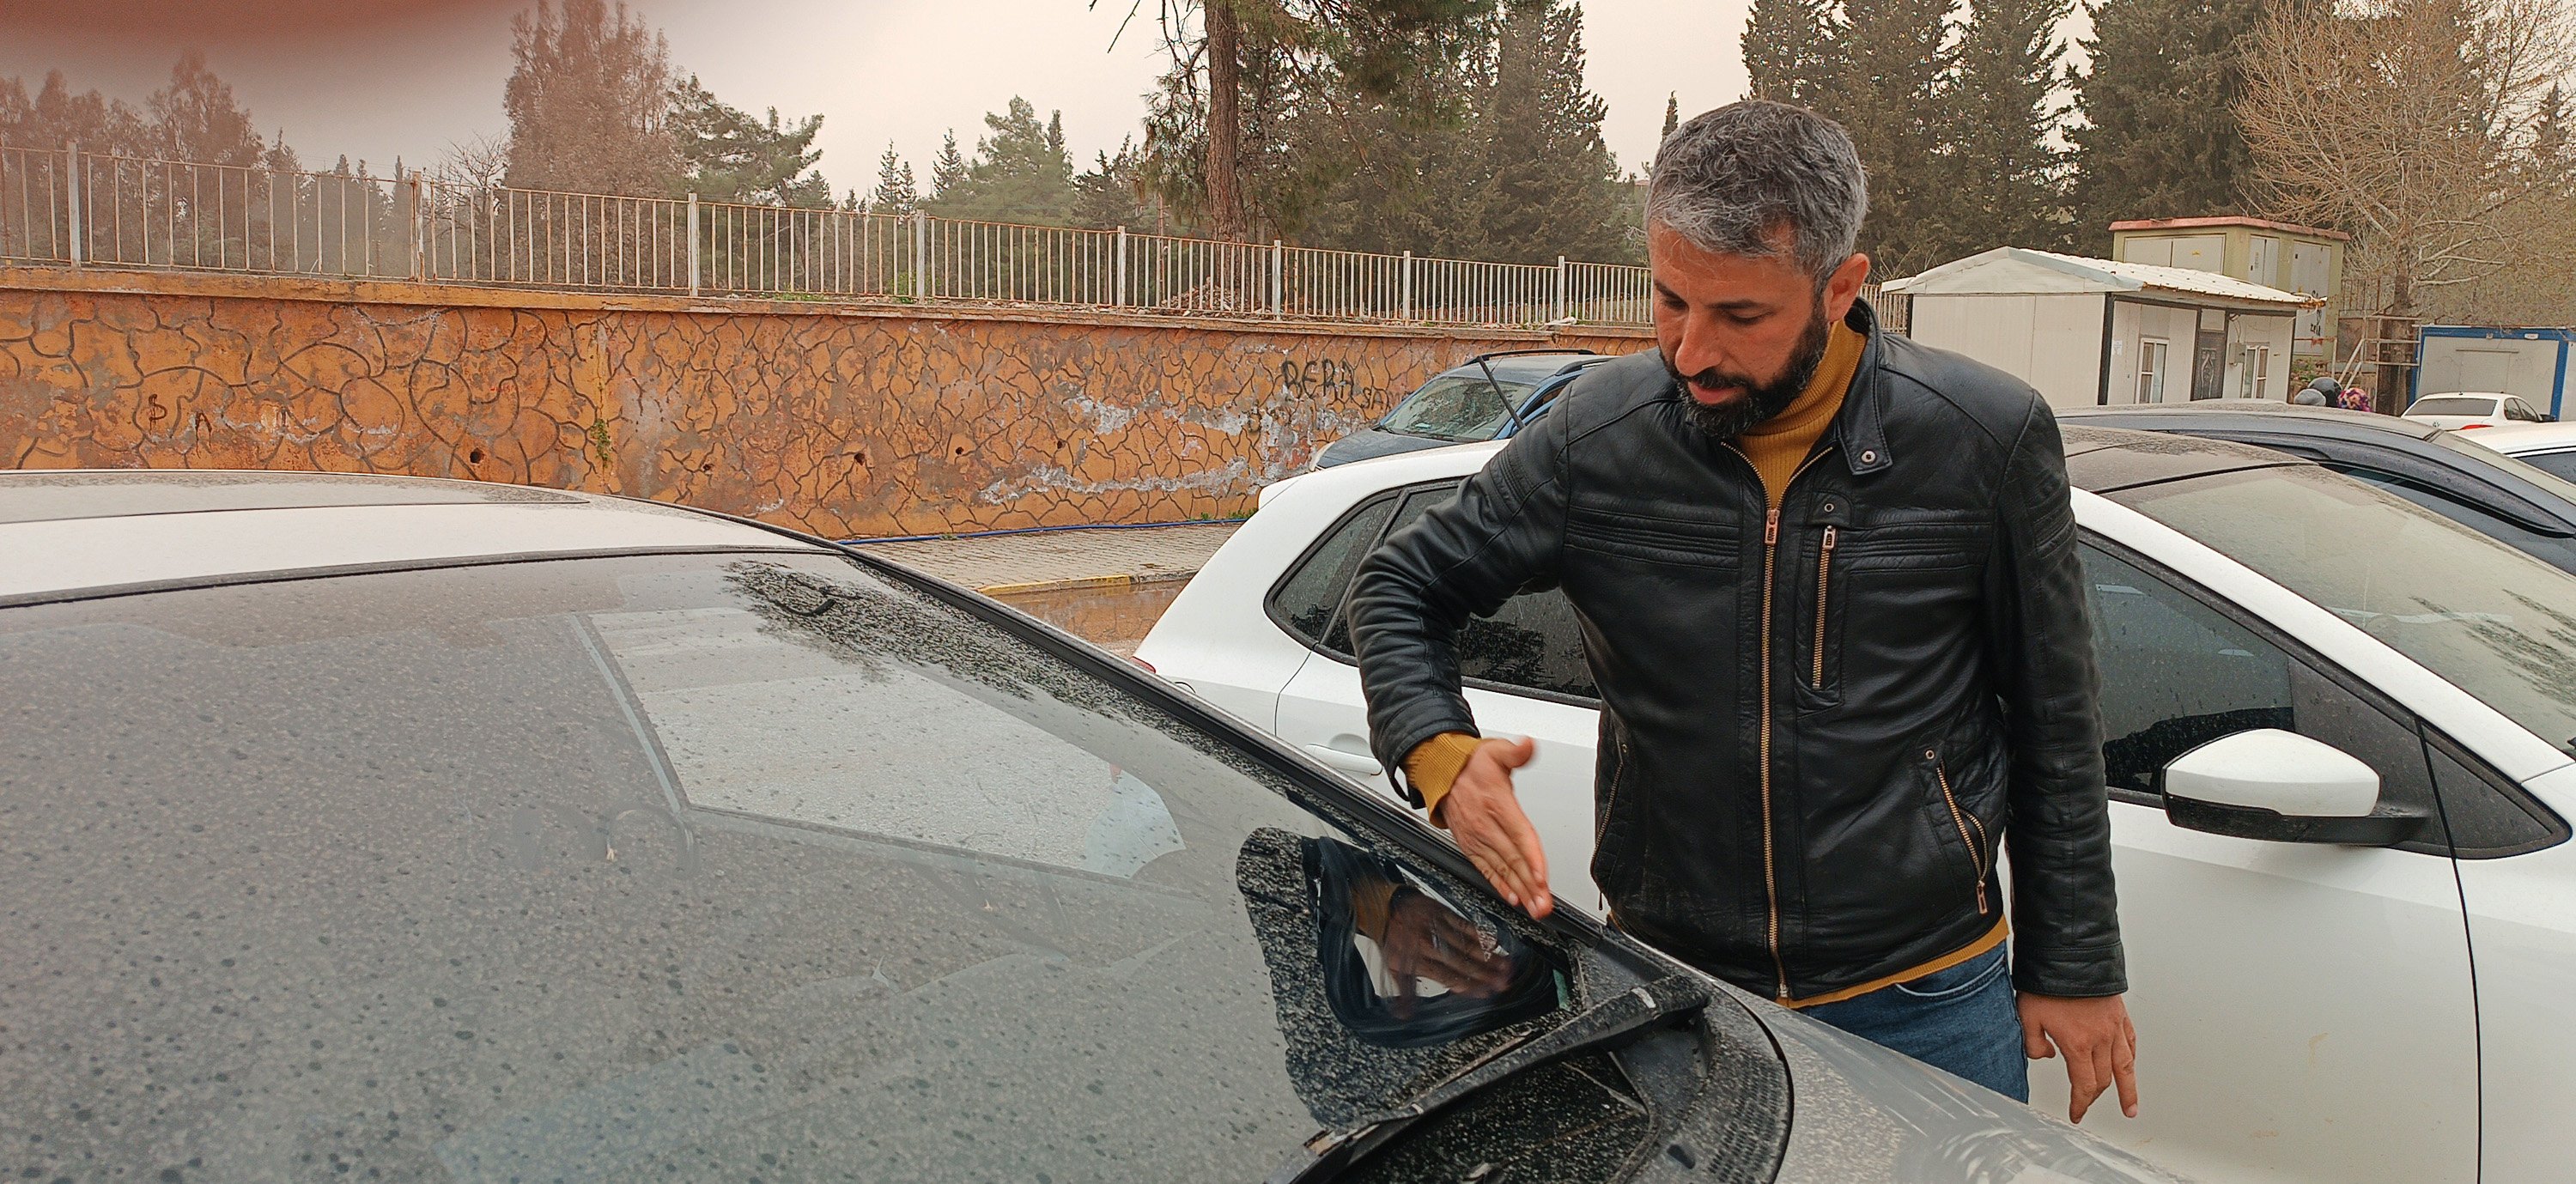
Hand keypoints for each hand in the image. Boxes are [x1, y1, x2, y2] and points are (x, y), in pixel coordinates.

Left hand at [1376, 891, 1513, 1014]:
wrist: (1382, 906)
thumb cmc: (1390, 939)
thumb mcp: (1392, 967)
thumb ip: (1403, 991)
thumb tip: (1404, 1015)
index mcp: (1416, 960)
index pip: (1447, 977)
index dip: (1468, 986)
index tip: (1486, 993)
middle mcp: (1428, 944)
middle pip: (1462, 963)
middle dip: (1486, 974)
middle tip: (1504, 983)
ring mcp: (1437, 927)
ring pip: (1467, 945)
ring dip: (1488, 957)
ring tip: (1506, 966)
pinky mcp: (1442, 912)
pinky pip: (1464, 925)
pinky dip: (1480, 934)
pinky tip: (1494, 942)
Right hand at [1437, 736, 1549, 918]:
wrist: (1440, 773)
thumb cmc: (1470, 764)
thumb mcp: (1495, 751)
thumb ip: (1515, 752)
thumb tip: (1528, 745)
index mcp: (1496, 805)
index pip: (1518, 835)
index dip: (1531, 858)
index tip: (1541, 877)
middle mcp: (1486, 826)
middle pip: (1513, 859)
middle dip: (1530, 885)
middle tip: (1543, 905)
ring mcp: (1477, 839)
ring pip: (1502, 869)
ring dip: (1519, 891)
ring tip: (1534, 908)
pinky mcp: (1471, 846)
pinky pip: (1487, 869)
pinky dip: (1500, 885)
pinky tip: (1513, 898)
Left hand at [2020, 992, 2138, 1122]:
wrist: (2069, 954)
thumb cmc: (2047, 982)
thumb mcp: (2027, 1016)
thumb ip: (2032, 1043)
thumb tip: (2045, 1055)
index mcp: (2078, 1044)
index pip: (2084, 1085)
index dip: (2080, 1104)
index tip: (2076, 1114)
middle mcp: (2101, 1039)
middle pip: (2104, 1079)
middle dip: (2095, 1097)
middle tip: (2087, 1106)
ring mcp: (2114, 1027)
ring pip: (2125, 1066)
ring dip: (2128, 1090)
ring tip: (2131, 1108)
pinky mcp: (2120, 1015)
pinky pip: (2130, 1043)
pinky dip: (2130, 1058)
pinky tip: (2130, 1066)